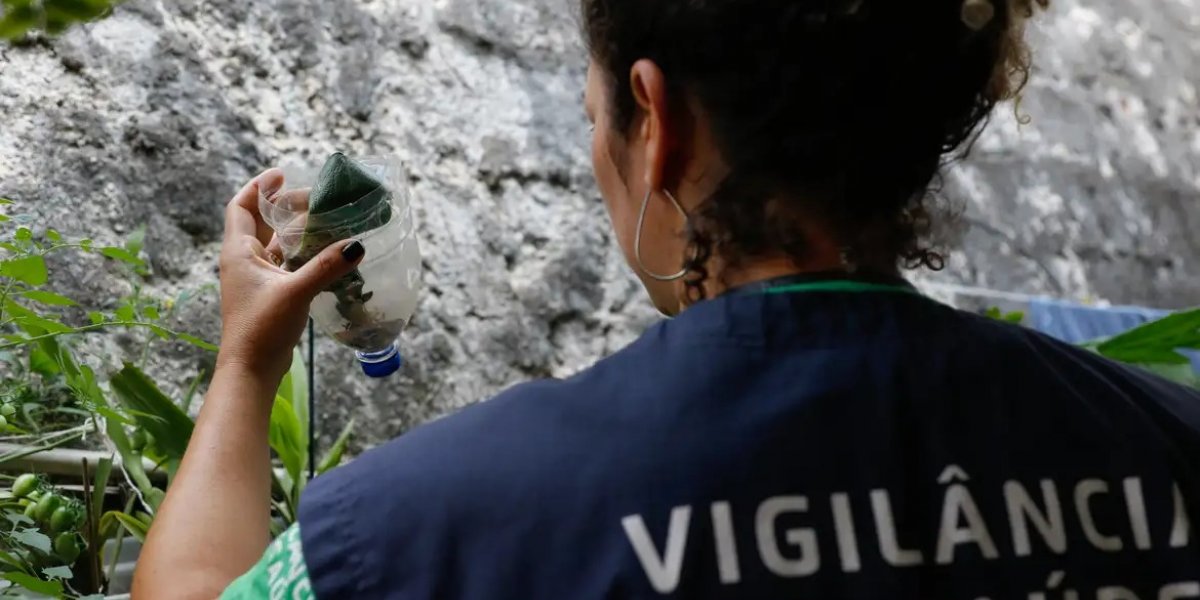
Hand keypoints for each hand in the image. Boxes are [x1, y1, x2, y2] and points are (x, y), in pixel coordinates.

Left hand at [215, 169, 365, 383]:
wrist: (251, 370)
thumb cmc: (262, 328)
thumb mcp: (296, 292)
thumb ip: (326, 267)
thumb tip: (356, 245)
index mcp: (238, 252)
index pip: (241, 206)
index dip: (259, 187)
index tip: (281, 174)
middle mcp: (243, 261)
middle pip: (261, 222)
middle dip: (285, 207)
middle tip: (314, 199)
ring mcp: (255, 279)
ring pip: (275, 244)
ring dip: (295, 231)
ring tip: (322, 219)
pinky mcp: (268, 295)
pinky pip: (285, 264)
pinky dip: (301, 254)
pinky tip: (323, 253)